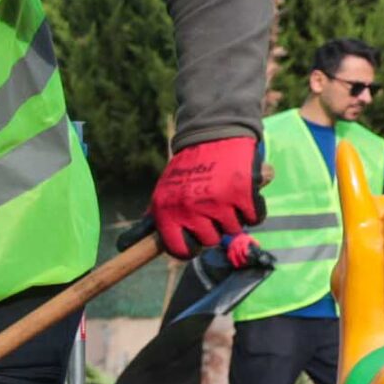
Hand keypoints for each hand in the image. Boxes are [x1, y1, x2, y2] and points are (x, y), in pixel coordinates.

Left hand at [150, 136, 263, 258]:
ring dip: (234, 216)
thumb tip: (127, 244)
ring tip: (226, 195)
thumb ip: (154, 220)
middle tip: (213, 207)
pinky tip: (244, 193)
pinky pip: (255, 217)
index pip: (179, 250)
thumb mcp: (164, 192)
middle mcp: (190, 209)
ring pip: (234, 229)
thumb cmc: (188, 167)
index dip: (190, 248)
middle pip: (210, 241)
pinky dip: (254, 208)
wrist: (213, 133)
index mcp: (167, 211)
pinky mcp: (243, 193)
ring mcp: (218, 202)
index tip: (196, 241)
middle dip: (215, 227)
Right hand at [225, 232, 271, 269]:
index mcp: (243, 241)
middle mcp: (237, 244)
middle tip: (245, 263)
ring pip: (232, 254)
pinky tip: (234, 263)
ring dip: (235, 260)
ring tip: (238, 266)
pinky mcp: (229, 249)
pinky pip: (229, 255)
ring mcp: (232, 247)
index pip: (243, 247)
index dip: (245, 251)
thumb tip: (259, 248)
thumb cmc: (245, 239)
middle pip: (238, 252)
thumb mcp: (251, 239)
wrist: (237, 235)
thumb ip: (255, 243)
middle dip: (241, 258)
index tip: (247, 255)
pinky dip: (231, 259)